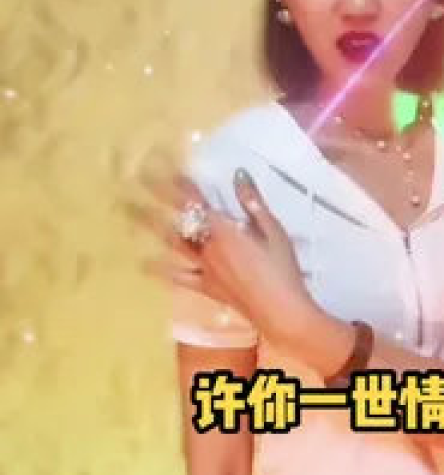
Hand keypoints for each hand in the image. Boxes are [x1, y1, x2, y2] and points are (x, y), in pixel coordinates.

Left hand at [129, 166, 313, 343]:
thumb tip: (238, 174)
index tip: (159, 163)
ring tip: (131, 213)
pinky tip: (145, 264)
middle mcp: (207, 246)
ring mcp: (204, 268)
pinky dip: (161, 270)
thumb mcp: (273, 230)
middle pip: (177, 218)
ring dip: (151, 226)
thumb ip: (253, 202)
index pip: (194, 200)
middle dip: (154, 199)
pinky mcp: (206, 287)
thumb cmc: (281, 268)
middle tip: (134, 181)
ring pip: (173, 242)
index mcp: (224, 229)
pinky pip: (179, 277)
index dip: (176, 181)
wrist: (279, 310)